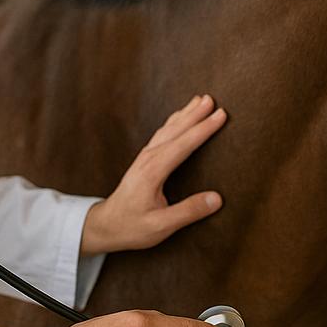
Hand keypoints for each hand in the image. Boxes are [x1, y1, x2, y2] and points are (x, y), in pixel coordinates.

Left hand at [80, 94, 227, 254]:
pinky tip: (181, 117)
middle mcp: (148, 159)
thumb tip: (217, 198)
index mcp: (153, 171)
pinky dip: (175, 122)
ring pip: (168, 129)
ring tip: (200, 100)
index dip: (203, 129)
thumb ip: (188, 212)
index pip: (183, 145)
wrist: (105, 225)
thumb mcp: (161, 226)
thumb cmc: (132, 227)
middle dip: (195, 114)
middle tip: (213, 99)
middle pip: (175, 130)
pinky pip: (162, 134)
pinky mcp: (144, 160)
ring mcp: (145, 157)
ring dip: (185, 114)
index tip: (221, 115)